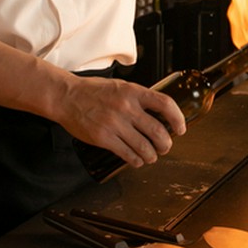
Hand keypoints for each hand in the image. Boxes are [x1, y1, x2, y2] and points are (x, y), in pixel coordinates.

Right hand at [55, 74, 186, 168]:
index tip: (181, 128)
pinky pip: (127, 154)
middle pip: (158, 131)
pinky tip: (137, 161)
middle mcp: (127, 108)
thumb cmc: (93, 91)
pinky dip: (136, 161)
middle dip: (166, 144)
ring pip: (144, 147)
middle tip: (165, 147)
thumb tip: (158, 112)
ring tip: (151, 156)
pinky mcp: (104, 138)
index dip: (178, 118)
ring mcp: (115, 124)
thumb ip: (138, 97)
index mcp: (133, 92)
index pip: (165, 104)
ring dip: (152, 156)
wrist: (66, 97)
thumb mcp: (121, 86)